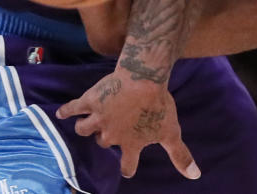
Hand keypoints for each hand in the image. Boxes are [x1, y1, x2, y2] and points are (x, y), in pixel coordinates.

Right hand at [56, 68, 199, 179]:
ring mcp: (99, 117)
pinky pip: (73, 108)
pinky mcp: (90, 101)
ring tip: (85, 124)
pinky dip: (66, 111)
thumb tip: (195, 176)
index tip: (127, 170)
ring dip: (85, 127)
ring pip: (84, 128)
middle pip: (103, 142)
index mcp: (130, 144)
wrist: (144, 80)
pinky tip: (61, 114)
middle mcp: (111, 134)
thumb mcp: (172, 132)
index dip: (128, 168)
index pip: (128, 165)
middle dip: (105, 139)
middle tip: (109, 131)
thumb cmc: (159, 106)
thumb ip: (180, 156)